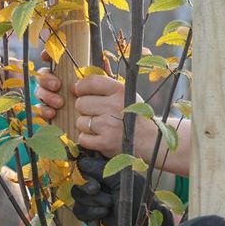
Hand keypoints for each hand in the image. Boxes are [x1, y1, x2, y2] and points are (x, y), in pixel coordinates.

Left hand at [35, 70, 155, 157]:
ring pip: (80, 122)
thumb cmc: (135, 116)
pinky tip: (100, 138)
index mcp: (120, 91)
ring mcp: (109, 126)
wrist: (151, 141)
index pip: (90, 82)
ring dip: (88, 126)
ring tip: (102, 128)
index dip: (81, 88)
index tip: (83, 93)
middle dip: (86, 110)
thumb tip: (73, 87)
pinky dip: (89, 140)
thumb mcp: (125, 96)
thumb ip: (102, 88)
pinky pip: (83, 138)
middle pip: (81, 103)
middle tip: (98, 115)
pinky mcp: (106, 143)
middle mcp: (115, 106)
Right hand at [72, 154, 174, 225]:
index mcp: (108, 170)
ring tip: (110, 204)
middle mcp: (99, 182)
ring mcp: (94, 198)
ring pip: (77, 195)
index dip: (84, 169)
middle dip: (87, 186)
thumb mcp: (121, 179)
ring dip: (93, 200)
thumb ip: (102, 169)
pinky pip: (78, 210)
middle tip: (97, 189)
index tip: (90, 174)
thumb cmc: (138, 199)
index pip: (86, 163)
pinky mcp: (91, 214)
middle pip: (78, 180)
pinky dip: (90, 212)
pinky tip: (104, 213)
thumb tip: (81, 162)